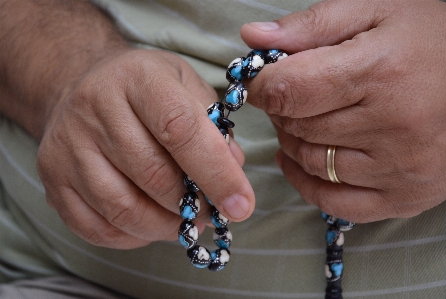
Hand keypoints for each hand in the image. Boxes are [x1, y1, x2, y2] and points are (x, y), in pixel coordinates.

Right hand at [37, 49, 254, 248]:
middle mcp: (94, 108)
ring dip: (166, 226)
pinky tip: (153, 223)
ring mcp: (67, 146)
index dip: (216, 173)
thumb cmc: (145, 89)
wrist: (81, 85)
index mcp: (137, 78)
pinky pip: (98, 228)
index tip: (242, 204)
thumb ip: (214, 126)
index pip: (179, 129)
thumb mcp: (186, 86)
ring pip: (124, 209)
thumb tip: (234, 170)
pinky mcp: (52, 179)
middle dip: (194, 205)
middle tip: (215, 212)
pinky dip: (135, 236)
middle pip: (153, 175)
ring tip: (187, 220)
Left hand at [240, 0, 445, 221]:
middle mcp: (393, 125)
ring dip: (293, 142)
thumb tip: (251, 37)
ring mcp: (401, 168)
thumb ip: (309, 26)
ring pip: (312, 163)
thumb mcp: (375, 13)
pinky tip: (299, 162)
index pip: (289, 90)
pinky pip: (334, 202)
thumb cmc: (433, 40)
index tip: (262, 80)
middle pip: (298, 126)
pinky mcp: (407, 196)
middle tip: (291, 95)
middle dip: (281, 110)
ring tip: (304, 120)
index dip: (262, 86)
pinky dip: (305, 183)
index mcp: (381, 71)